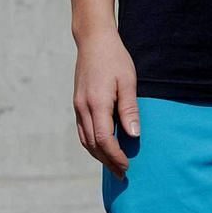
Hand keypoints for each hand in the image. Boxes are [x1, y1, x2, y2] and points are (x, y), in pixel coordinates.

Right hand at [72, 28, 141, 179]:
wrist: (93, 40)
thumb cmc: (114, 58)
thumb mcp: (127, 80)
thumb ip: (129, 108)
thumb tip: (134, 134)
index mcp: (97, 103)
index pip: (104, 139)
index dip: (115, 155)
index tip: (127, 165)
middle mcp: (83, 107)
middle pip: (93, 144)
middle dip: (107, 161)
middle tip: (122, 172)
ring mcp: (78, 105)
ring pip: (85, 140)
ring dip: (98, 155)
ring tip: (114, 164)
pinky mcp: (78, 102)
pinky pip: (82, 130)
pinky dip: (92, 143)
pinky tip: (103, 146)